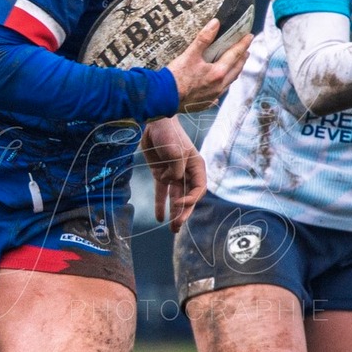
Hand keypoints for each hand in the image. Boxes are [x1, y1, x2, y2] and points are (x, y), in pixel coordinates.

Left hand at [140, 116, 204, 232]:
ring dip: (174, 213)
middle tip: (177, 227)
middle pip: (188, 198)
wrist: (154, 123)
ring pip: (175, 198)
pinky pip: (161, 192)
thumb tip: (169, 181)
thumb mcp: (175, 150)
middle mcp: (187, 173)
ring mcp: (174, 174)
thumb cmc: (169, 133)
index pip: (198, 190)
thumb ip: (175, 169)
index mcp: (197, 167)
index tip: (178, 202)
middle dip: (183, 213)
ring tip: (172, 229)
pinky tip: (159, 218)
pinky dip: (160, 204)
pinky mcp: (160, 173)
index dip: (190, 200)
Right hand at [167, 19, 248, 113]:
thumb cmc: (176, 77)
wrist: (163, 98)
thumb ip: (204, 38)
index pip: (235, 55)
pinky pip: (218, 94)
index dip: (243, 44)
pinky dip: (222, 86)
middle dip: (242, 59)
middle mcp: (219, 86)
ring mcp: (213, 96)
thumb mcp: (190, 54)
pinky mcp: (205, 104)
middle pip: (236, 70)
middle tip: (246, 50)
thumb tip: (216, 23)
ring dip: (234, 72)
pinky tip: (219, 86)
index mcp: (218, 73)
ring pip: (229, 83)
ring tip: (236, 65)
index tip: (250, 36)